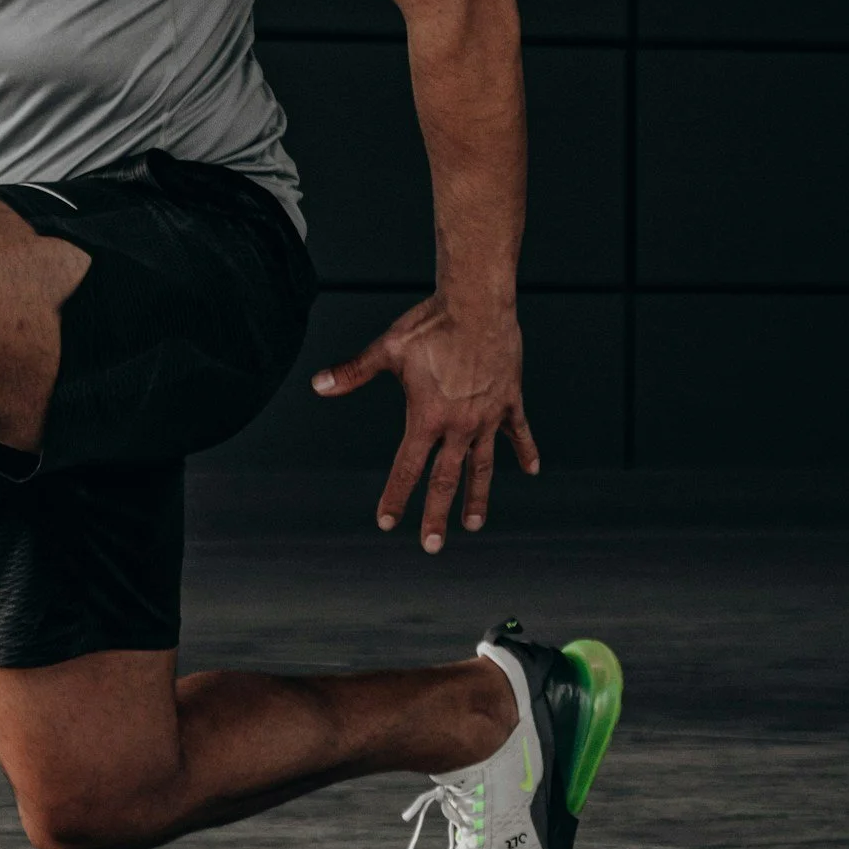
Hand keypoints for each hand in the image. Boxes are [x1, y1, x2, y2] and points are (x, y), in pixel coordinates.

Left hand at [312, 294, 538, 552]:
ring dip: (477, 497)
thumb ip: (354, 371)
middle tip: (431, 546)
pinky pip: (518, 433)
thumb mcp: (388, 349)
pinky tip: (530, 470)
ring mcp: (487, 416)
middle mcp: (459, 425)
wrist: (478, 302)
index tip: (385, 522)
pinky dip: (524, 451)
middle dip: (436, 515)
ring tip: (473, 523)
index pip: (407, 468)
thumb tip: (318, 385)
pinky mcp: (509, 401)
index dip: (395, 496)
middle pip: (445, 480)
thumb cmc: (430, 323)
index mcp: (427, 417)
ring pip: (482, 466)